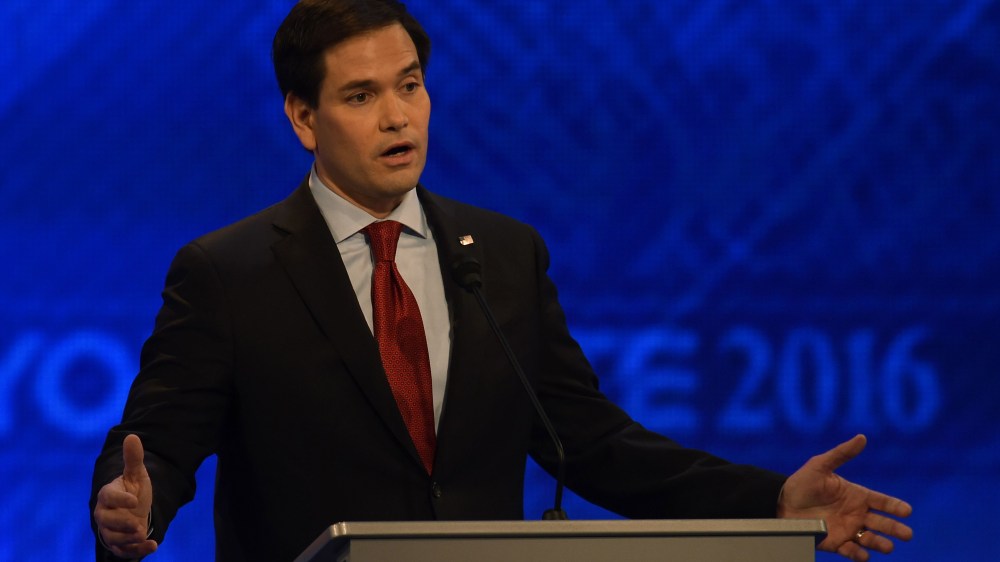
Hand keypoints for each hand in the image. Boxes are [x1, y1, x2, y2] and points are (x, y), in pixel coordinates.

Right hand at [93, 434, 157, 558]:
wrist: (133, 511)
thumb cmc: (133, 490)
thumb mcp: (136, 475)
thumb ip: (133, 459)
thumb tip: (131, 436)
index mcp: (108, 495)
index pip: (109, 497)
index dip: (120, 499)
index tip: (135, 500)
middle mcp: (105, 514)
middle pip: (106, 521)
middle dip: (121, 524)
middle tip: (137, 525)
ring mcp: (110, 530)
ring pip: (113, 538)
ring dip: (127, 539)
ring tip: (142, 535)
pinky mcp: (118, 544)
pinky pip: (123, 551)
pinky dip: (137, 551)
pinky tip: (153, 546)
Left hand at [777, 435, 911, 560]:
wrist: (781, 503)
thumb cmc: (802, 483)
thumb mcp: (820, 465)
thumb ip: (842, 454)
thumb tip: (862, 437)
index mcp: (857, 496)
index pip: (882, 502)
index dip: (895, 507)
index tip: (907, 511)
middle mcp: (856, 514)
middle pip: (882, 523)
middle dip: (896, 529)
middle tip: (906, 534)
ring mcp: (848, 530)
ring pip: (871, 540)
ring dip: (881, 543)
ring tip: (888, 546)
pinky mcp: (836, 543)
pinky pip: (851, 551)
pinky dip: (859, 555)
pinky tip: (863, 554)